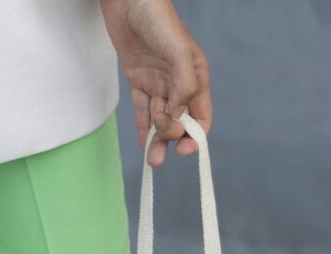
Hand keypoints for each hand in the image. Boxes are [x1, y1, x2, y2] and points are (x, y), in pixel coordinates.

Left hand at [99, 0, 211, 166]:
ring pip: (160, 120)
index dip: (196, 136)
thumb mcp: (178, 52)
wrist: (128, 0)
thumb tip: (179, 116)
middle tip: (159, 135)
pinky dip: (143, 129)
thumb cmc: (157, 19)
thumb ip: (184, 86)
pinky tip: (144, 145)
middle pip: (180, 122)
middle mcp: (178, 83)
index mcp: (195, 77)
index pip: (202, 116)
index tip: (184, 150)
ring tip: (153, 161)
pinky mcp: (139, 80)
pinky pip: (142, 111)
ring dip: (157, 142)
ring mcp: (158, 83)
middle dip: (171, 135)